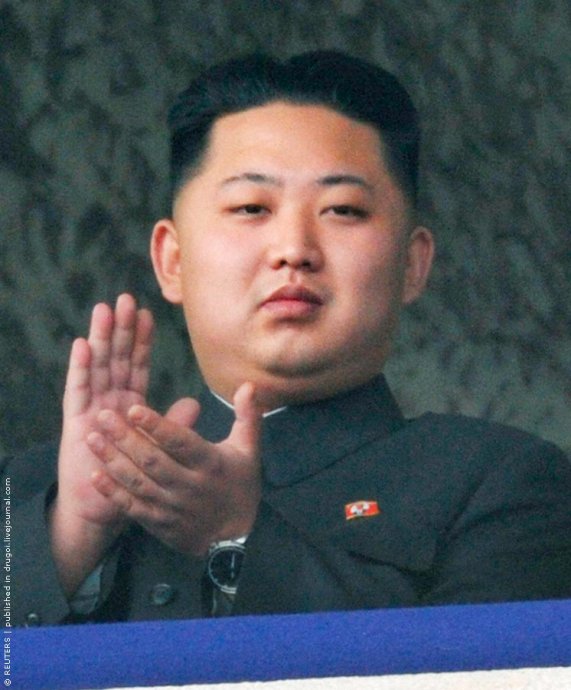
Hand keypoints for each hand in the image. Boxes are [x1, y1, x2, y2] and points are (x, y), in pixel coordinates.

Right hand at [50, 294, 153, 594]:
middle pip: (117, 358)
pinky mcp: (76, 422)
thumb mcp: (160, 448)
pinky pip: (78, 391)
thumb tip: (196, 402)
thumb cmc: (134, 477)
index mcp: (132, 405)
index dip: (143, 341)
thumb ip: (175, 424)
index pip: (139, 365)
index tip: (147, 313)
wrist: (105, 509)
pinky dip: (81, 368)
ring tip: (105, 310)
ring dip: (102, 339)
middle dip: (121, 329)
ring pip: (98, 366)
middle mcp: (111, 401)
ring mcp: (92, 409)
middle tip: (125, 298)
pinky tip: (83, 345)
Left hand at [87, 382, 261, 556]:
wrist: (235, 541)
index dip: (158, 426)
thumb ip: (247, 416)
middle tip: (102, 416)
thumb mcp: (249, 451)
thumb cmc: (240, 487)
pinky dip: (112, 493)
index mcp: (210, 464)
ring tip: (92, 439)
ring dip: (113, 461)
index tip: (134, 409)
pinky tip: (94, 476)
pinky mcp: (158, 523)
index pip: (181, 443)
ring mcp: (170, 507)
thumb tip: (248, 385)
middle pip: (152, 461)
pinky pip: (132, 507)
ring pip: (138, 483)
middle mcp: (188, 485)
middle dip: (125, 438)